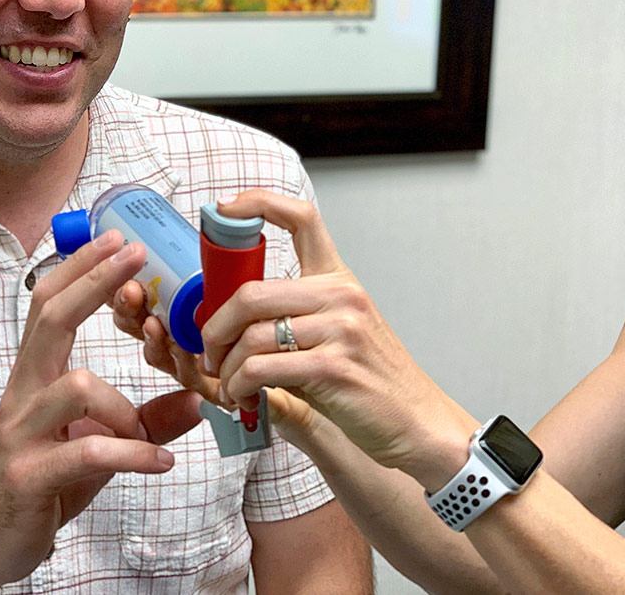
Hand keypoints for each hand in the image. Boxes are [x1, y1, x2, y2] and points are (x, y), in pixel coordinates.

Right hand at [0, 230, 201, 590]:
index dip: (80, 268)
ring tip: (148, 437)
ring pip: (77, 386)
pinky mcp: (28, 474)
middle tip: (133, 257)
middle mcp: (22, 394)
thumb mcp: (100, 446)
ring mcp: (20, 432)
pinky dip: (134, 453)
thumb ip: (146, 421)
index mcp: (35, 377)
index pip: (49, 305)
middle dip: (93, 282)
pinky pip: (88, 450)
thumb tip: (197, 399)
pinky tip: (160, 462)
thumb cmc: (44, 482)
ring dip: (126, 408)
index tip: (116, 238)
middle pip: (51, 319)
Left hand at [200, 190, 470, 478]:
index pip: (302, 218)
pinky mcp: (333, 367)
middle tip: (209, 351)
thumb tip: (230, 312)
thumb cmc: (371, 379)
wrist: (415, 420)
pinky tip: (244, 397)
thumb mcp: (339, 330)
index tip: (226, 209)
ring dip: (227, 367)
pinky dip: (240, 386)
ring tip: (229, 384)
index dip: (258, 203)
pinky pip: (262, 369)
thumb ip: (294, 313)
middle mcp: (341, 295)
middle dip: (215, 326)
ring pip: (251, 336)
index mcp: (338, 279)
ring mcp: (340, 329)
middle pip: (251, 293)